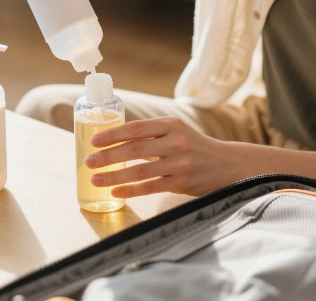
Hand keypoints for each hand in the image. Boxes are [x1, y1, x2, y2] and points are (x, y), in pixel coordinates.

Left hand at [84, 117, 243, 197]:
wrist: (227, 164)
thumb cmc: (195, 147)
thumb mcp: (178, 132)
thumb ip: (152, 134)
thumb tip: (115, 139)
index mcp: (172, 124)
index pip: (136, 128)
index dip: (113, 134)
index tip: (94, 141)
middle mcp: (176, 142)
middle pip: (134, 150)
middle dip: (108, 156)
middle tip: (88, 162)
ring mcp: (180, 163)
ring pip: (140, 170)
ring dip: (115, 176)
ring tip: (96, 179)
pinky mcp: (182, 182)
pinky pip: (151, 187)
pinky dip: (131, 190)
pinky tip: (117, 192)